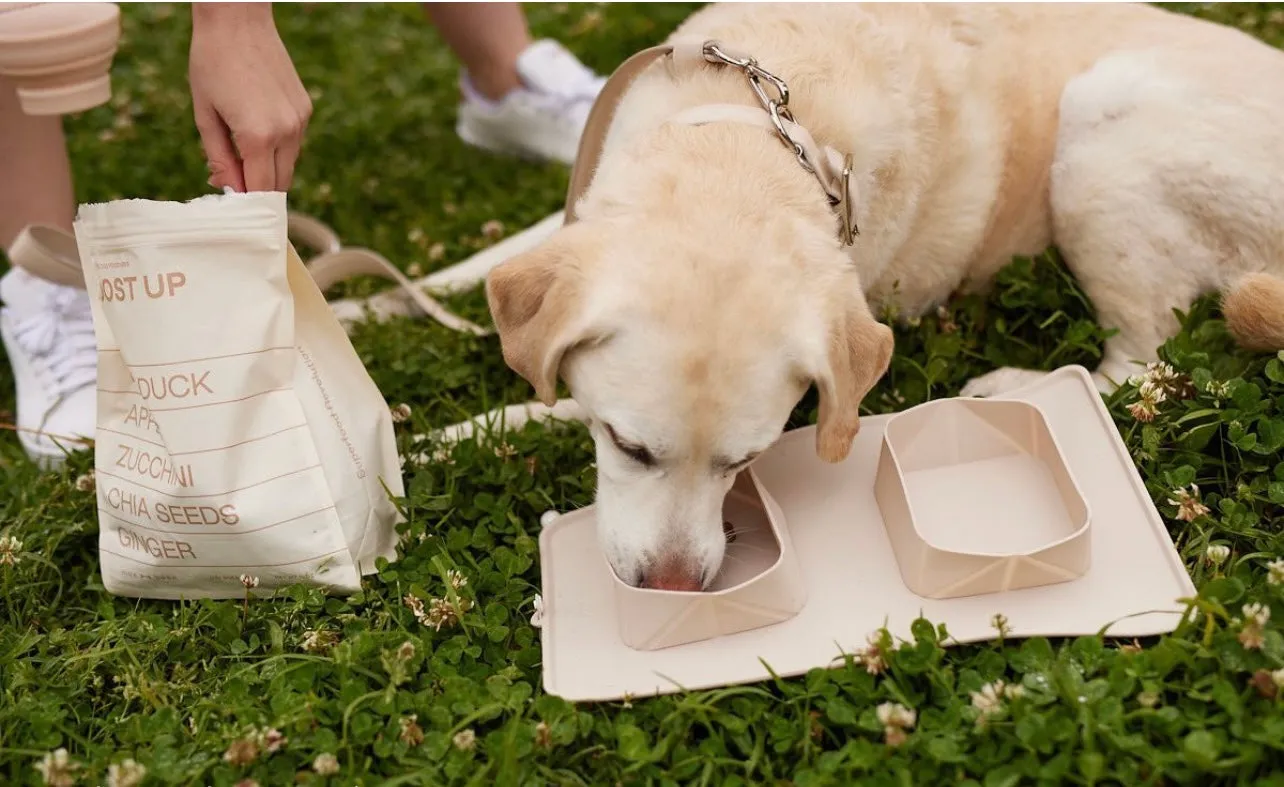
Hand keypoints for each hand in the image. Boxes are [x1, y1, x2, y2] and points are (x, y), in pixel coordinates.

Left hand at [188, 3, 311, 192]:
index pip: (260, 190)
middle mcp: (286, 132)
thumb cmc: (211, 63)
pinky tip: (255, 130)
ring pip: (289, 164)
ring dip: (269, 169)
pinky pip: (293, 143)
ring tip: (241, 154)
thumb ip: (219, 157)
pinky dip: (277, 148)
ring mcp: (300, 120)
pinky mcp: (305, 109)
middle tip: (234, 187)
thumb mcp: (205, 114)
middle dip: (259, 191)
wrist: (238, 20)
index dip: (247, 205)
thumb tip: (228, 189)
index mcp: (258, 136)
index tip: (235, 213)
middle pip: (279, 184)